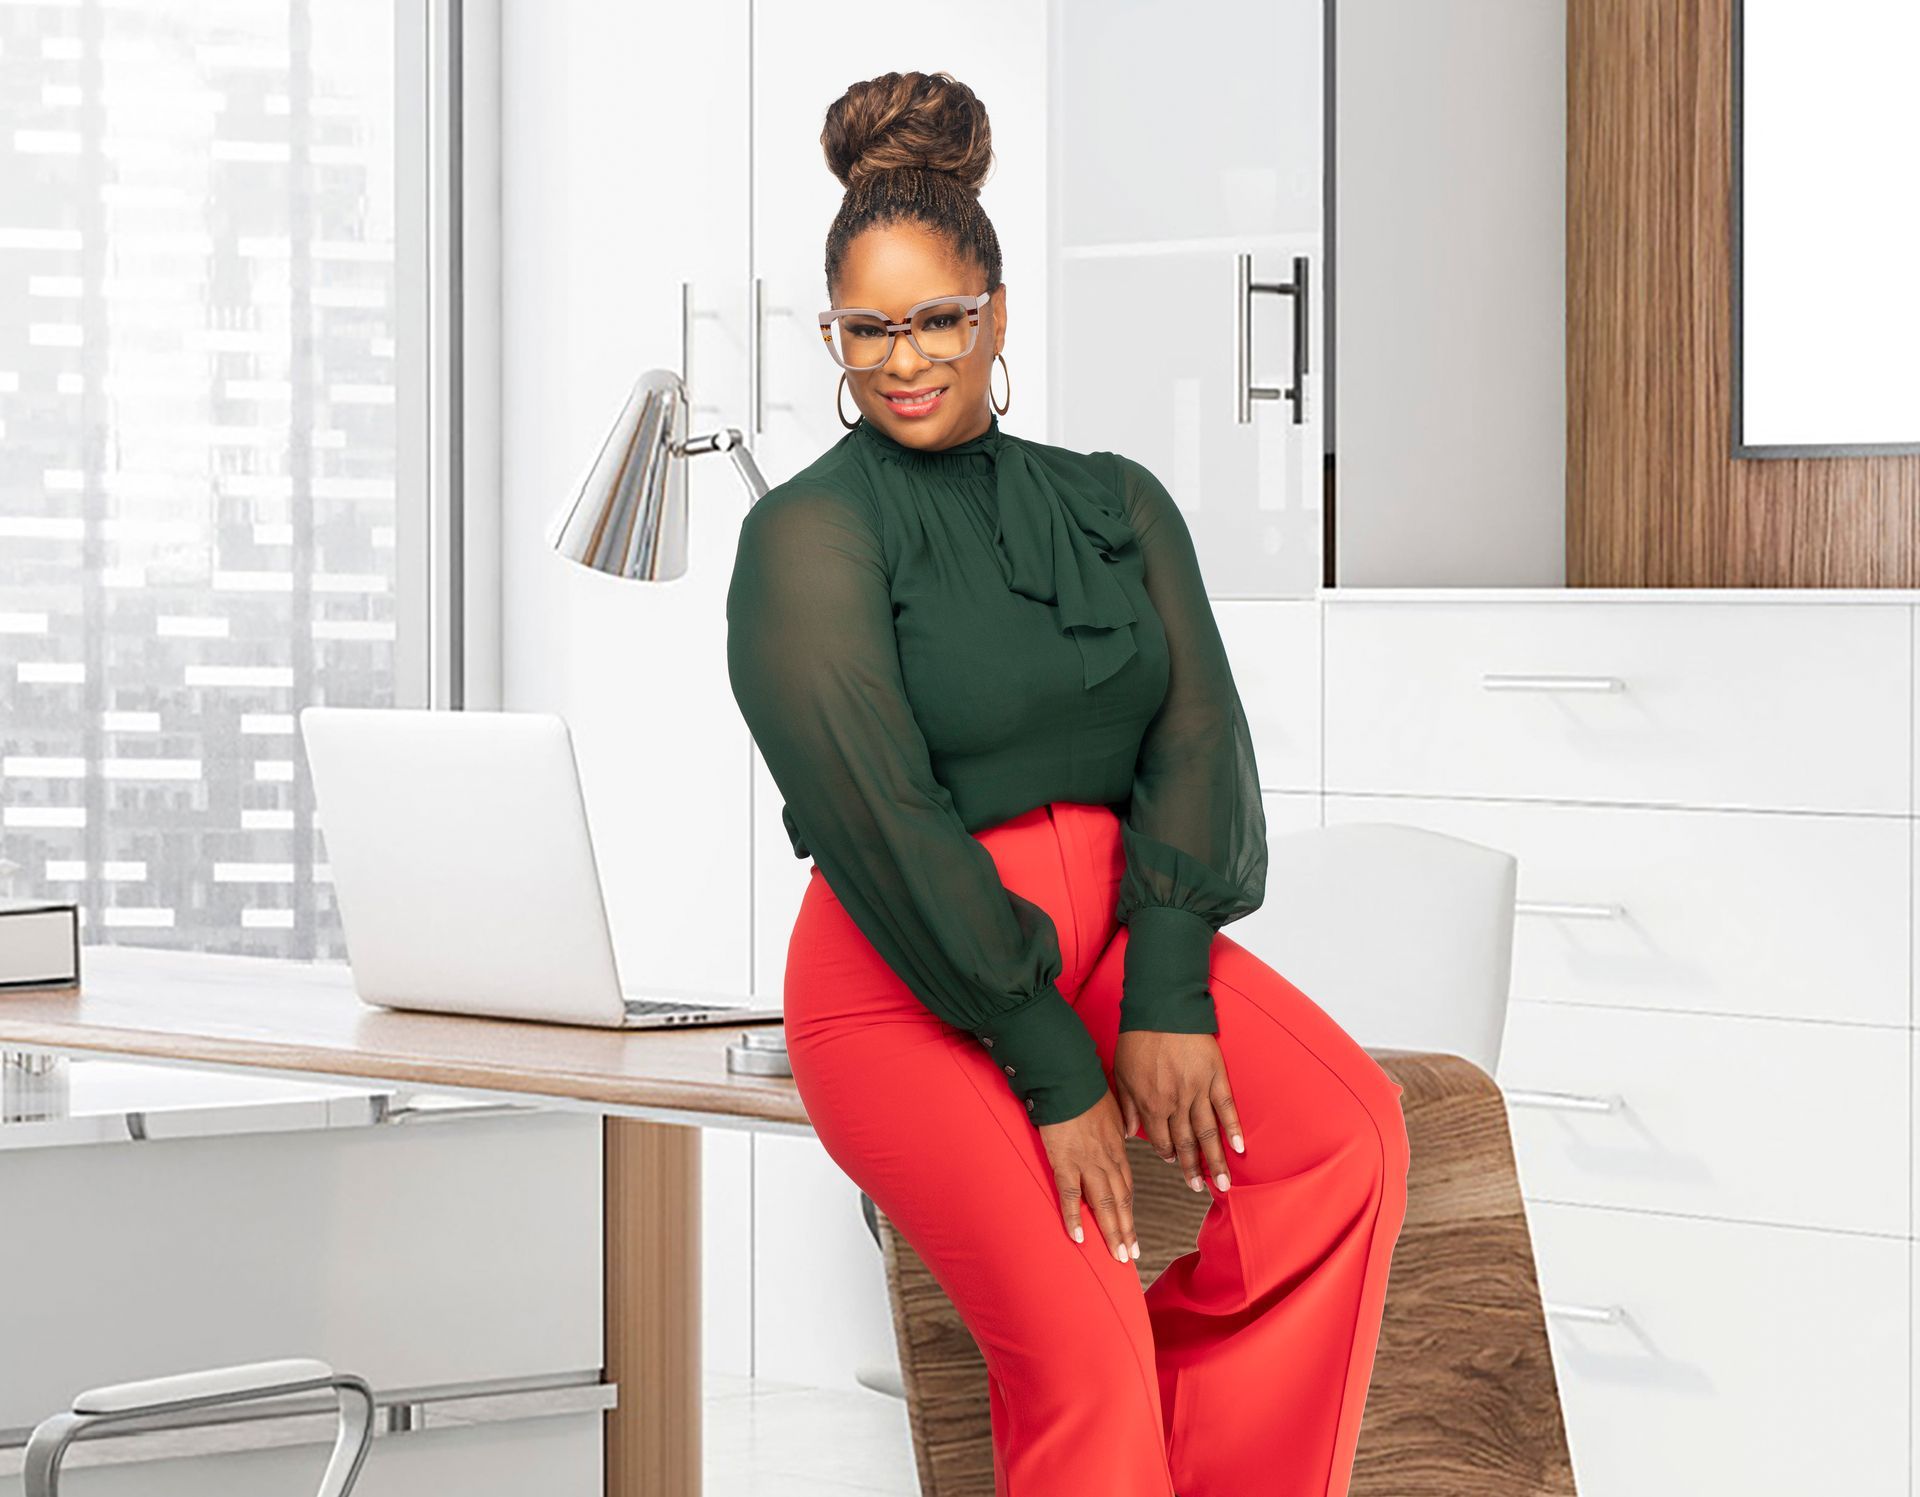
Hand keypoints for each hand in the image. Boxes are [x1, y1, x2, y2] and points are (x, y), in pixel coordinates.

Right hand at [1037, 1090, 1138, 1263]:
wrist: (1069, 1080)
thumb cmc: (1088, 1091)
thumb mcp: (1113, 1109)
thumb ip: (1118, 1127)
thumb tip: (1123, 1135)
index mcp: (1117, 1150)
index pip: (1126, 1187)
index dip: (1129, 1212)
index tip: (1132, 1232)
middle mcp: (1106, 1161)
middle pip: (1120, 1201)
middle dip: (1126, 1231)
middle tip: (1130, 1255)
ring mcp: (1086, 1163)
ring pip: (1104, 1204)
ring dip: (1112, 1231)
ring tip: (1117, 1255)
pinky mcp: (1064, 1162)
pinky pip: (1071, 1195)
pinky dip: (1075, 1217)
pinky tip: (1079, 1237)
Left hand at [1113, 1031, 1243, 1194]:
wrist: (1161, 1008)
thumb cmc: (1137, 1038)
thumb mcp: (1121, 1074)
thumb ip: (1125, 1106)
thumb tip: (1128, 1133)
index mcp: (1150, 1103)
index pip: (1161, 1139)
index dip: (1169, 1154)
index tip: (1175, 1163)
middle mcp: (1175, 1103)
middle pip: (1186, 1142)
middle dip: (1193, 1168)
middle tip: (1200, 1190)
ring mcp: (1198, 1090)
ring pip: (1208, 1132)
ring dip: (1215, 1160)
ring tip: (1223, 1184)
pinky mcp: (1215, 1076)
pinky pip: (1226, 1107)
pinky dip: (1233, 1128)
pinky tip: (1239, 1147)